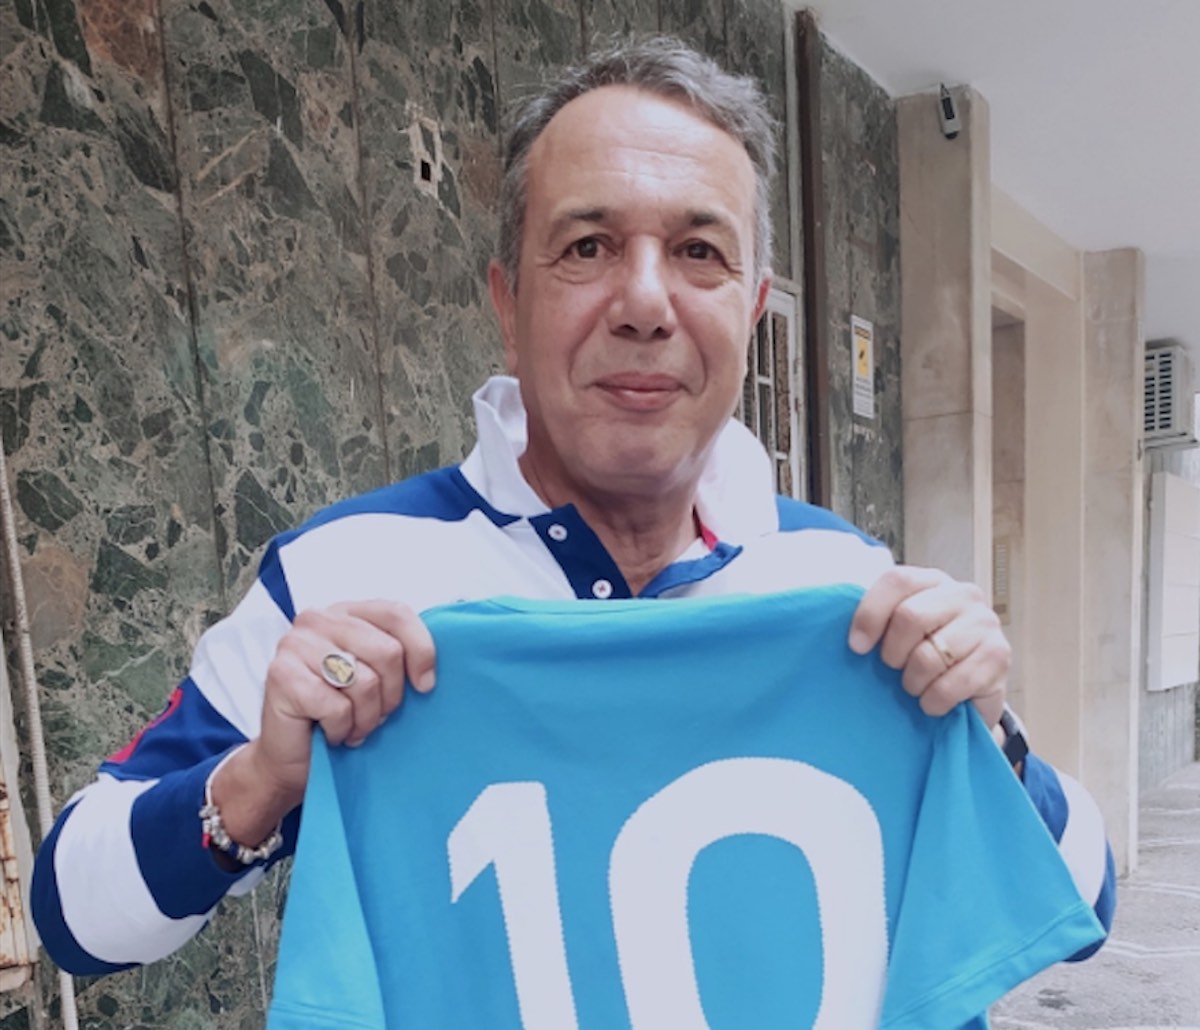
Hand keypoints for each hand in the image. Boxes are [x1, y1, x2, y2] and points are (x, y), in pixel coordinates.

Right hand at [213, 600, 435, 847]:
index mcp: (344, 612)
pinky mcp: (282, 676)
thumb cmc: (338, 713)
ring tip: (353, 725)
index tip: (425, 685)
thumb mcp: (374, 676)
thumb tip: (430, 670)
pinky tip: (331, 733)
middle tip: (377, 716)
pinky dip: (342, 730)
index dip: (421, 650)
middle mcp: (317, 619)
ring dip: (366, 717)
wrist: (292, 757)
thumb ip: (396, 656)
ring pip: (365, 682)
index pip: (396, 613)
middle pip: (387, 651)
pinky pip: (338, 707)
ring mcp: (295, 645)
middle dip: (391, 695)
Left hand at [848, 566, 1007, 727]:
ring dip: (912, 682)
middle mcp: (962, 594)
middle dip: (892, 653)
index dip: (870, 614)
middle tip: (894, 669)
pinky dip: (933, 701)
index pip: (897, 581)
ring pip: (928, 656)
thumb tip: (854, 640)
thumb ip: (878, 621)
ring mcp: (985, 623)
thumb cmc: (923, 653)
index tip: (857, 647)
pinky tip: (932, 701)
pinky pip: (950, 685)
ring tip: (915, 686)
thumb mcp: (897, 631)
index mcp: (931, 580)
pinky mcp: (999, 656)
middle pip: (910, 617)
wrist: (971, 689)